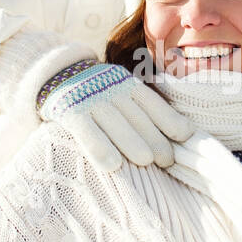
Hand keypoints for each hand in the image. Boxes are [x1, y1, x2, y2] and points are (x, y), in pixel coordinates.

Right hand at [36, 61, 194, 170]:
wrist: (55, 76)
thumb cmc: (98, 94)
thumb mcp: (120, 91)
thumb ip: (141, 108)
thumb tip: (181, 134)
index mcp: (127, 84)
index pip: (154, 104)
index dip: (171, 121)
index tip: (186, 137)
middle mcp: (111, 89)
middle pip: (138, 118)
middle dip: (156, 139)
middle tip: (168, 161)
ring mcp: (90, 100)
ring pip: (116, 124)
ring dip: (133, 143)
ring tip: (147, 161)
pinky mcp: (70, 112)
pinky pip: (87, 133)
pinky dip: (100, 148)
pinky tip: (113, 165)